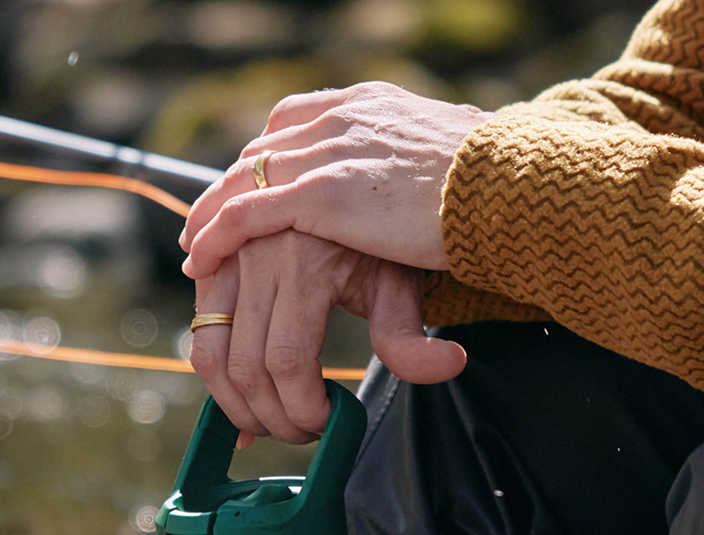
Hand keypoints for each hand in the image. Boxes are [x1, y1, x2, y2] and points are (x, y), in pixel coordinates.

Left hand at [179, 82, 491, 280]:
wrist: (510, 190)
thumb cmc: (491, 193)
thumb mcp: (441, 171)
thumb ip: (411, 177)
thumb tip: (420, 200)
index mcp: (370, 106)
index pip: (294, 123)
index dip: (263, 158)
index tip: (246, 187)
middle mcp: (343, 117)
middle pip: (262, 149)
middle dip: (229, 187)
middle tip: (206, 223)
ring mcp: (332, 151)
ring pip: (247, 178)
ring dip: (212, 215)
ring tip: (193, 250)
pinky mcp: (326, 193)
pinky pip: (251, 212)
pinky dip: (219, 233)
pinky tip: (199, 259)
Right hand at [188, 229, 465, 444]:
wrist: (344, 175)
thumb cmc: (378, 235)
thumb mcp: (400, 279)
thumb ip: (411, 332)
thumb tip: (451, 364)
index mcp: (306, 257)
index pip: (289, 361)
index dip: (304, 409)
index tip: (326, 425)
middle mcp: (257, 253)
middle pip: (247, 368)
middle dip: (273, 417)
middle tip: (301, 433)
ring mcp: (227, 256)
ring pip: (209, 355)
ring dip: (234, 405)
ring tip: (269, 420)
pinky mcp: (210, 262)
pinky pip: (199, 332)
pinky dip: (214, 376)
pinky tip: (242, 398)